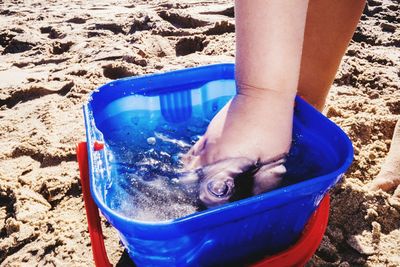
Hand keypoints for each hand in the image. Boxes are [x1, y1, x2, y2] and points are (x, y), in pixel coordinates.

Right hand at [181, 89, 294, 207]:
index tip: (220, 209)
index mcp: (225, 163)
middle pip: (195, 182)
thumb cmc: (271, 126)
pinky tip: (201, 167)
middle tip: (212, 200)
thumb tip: (256, 197)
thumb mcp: (275, 158)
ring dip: (195, 180)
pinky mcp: (208, 132)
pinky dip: (194, 163)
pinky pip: (193, 152)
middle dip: (201, 195)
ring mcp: (206, 142)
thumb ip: (265, 182)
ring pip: (190, 167)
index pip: (209, 193)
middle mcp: (209, 155)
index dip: (213, 205)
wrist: (262, 93)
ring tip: (204, 187)